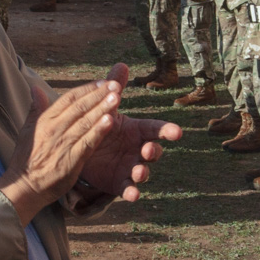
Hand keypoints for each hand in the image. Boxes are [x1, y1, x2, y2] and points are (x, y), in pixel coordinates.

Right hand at [0, 77, 125, 221]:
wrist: (24, 186)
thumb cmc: (26, 159)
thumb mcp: (27, 130)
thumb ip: (36, 108)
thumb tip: (35, 88)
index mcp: (45, 120)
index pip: (69, 98)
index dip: (87, 89)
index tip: (102, 82)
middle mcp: (55, 128)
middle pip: (80, 107)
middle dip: (99, 94)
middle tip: (116, 84)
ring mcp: (63, 144)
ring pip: (86, 122)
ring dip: (102, 108)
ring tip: (117, 97)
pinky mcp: (71, 160)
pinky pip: (87, 143)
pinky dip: (98, 131)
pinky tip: (110, 121)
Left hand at [75, 65, 182, 203]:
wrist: (81, 150)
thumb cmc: (100, 126)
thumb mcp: (105, 107)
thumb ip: (114, 88)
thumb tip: (121, 64)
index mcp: (137, 130)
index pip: (156, 129)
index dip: (167, 130)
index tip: (177, 132)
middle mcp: (138, 150)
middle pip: (153, 151)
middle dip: (154, 151)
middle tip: (148, 150)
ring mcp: (130, 167)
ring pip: (143, 172)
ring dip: (144, 173)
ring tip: (139, 172)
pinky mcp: (120, 183)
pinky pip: (128, 189)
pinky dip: (131, 193)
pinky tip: (132, 195)